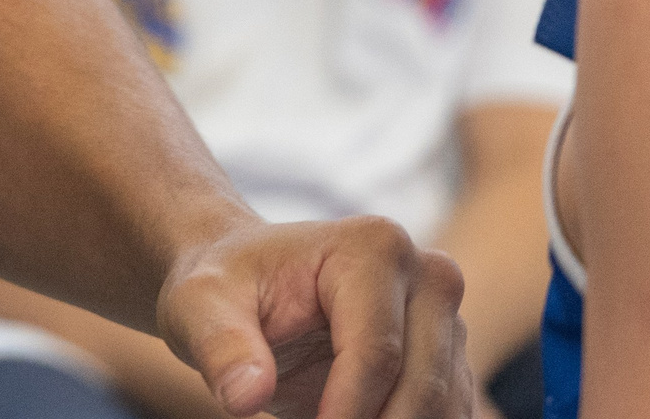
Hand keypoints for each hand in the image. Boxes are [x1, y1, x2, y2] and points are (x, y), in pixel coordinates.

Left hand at [158, 216, 470, 418]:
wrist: (248, 284)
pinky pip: (448, 417)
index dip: (343, 415)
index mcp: (374, 247)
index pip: (376, 354)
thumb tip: (246, 395)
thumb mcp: (199, 306)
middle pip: (420, 387)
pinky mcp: (450, 359)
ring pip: (443, 410)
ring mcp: (447, 320)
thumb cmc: (224, 287)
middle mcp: (428, 277)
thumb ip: (220, 346)